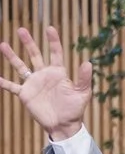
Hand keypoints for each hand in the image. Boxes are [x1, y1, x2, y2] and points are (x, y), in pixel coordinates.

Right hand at [0, 26, 94, 140]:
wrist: (63, 125)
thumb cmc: (75, 109)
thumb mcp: (82, 93)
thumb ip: (84, 79)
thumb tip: (88, 63)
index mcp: (58, 73)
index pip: (56, 53)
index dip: (53, 41)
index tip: (50, 28)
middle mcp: (44, 75)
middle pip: (35, 55)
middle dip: (28, 42)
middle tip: (21, 29)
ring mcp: (33, 83)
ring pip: (20, 66)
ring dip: (11, 56)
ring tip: (3, 44)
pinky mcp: (25, 94)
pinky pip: (12, 86)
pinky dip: (3, 82)